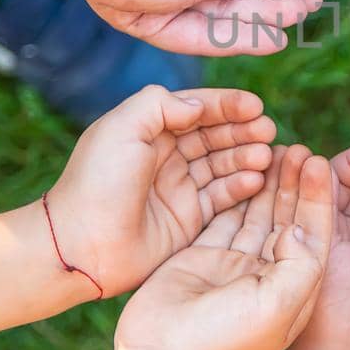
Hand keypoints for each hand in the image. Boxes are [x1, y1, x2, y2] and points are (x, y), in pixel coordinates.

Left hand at [43, 86, 275, 296]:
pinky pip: (223, 198)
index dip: (227, 105)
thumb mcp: (121, 128)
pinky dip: (241, 186)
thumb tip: (198, 106)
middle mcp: (166, 157)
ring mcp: (179, 188)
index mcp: (148, 131)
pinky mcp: (189, 219)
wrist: (81, 245)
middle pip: (215, 135)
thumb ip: (160, 104)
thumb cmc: (96, 182)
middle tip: (268, 130)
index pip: (196, 109)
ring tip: (265, 155)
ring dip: (247, 156)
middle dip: (243, 130)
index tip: (254, 105)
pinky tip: (256, 179)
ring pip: (223, 165)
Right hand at [114, 145, 335, 349]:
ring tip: (275, 148)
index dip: (317, 199)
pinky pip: (225, 217)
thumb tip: (298, 228)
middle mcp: (267, 277)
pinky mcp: (203, 257)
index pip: (313, 236)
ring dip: (268, 183)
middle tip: (297, 148)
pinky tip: (245, 167)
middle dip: (294, 184)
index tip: (318, 163)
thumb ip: (299, 266)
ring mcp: (235, 266)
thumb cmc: (222, 340)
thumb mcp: (276, 306)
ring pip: (257, 215)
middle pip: (287, 219)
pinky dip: (236, 193)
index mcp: (293, 291)